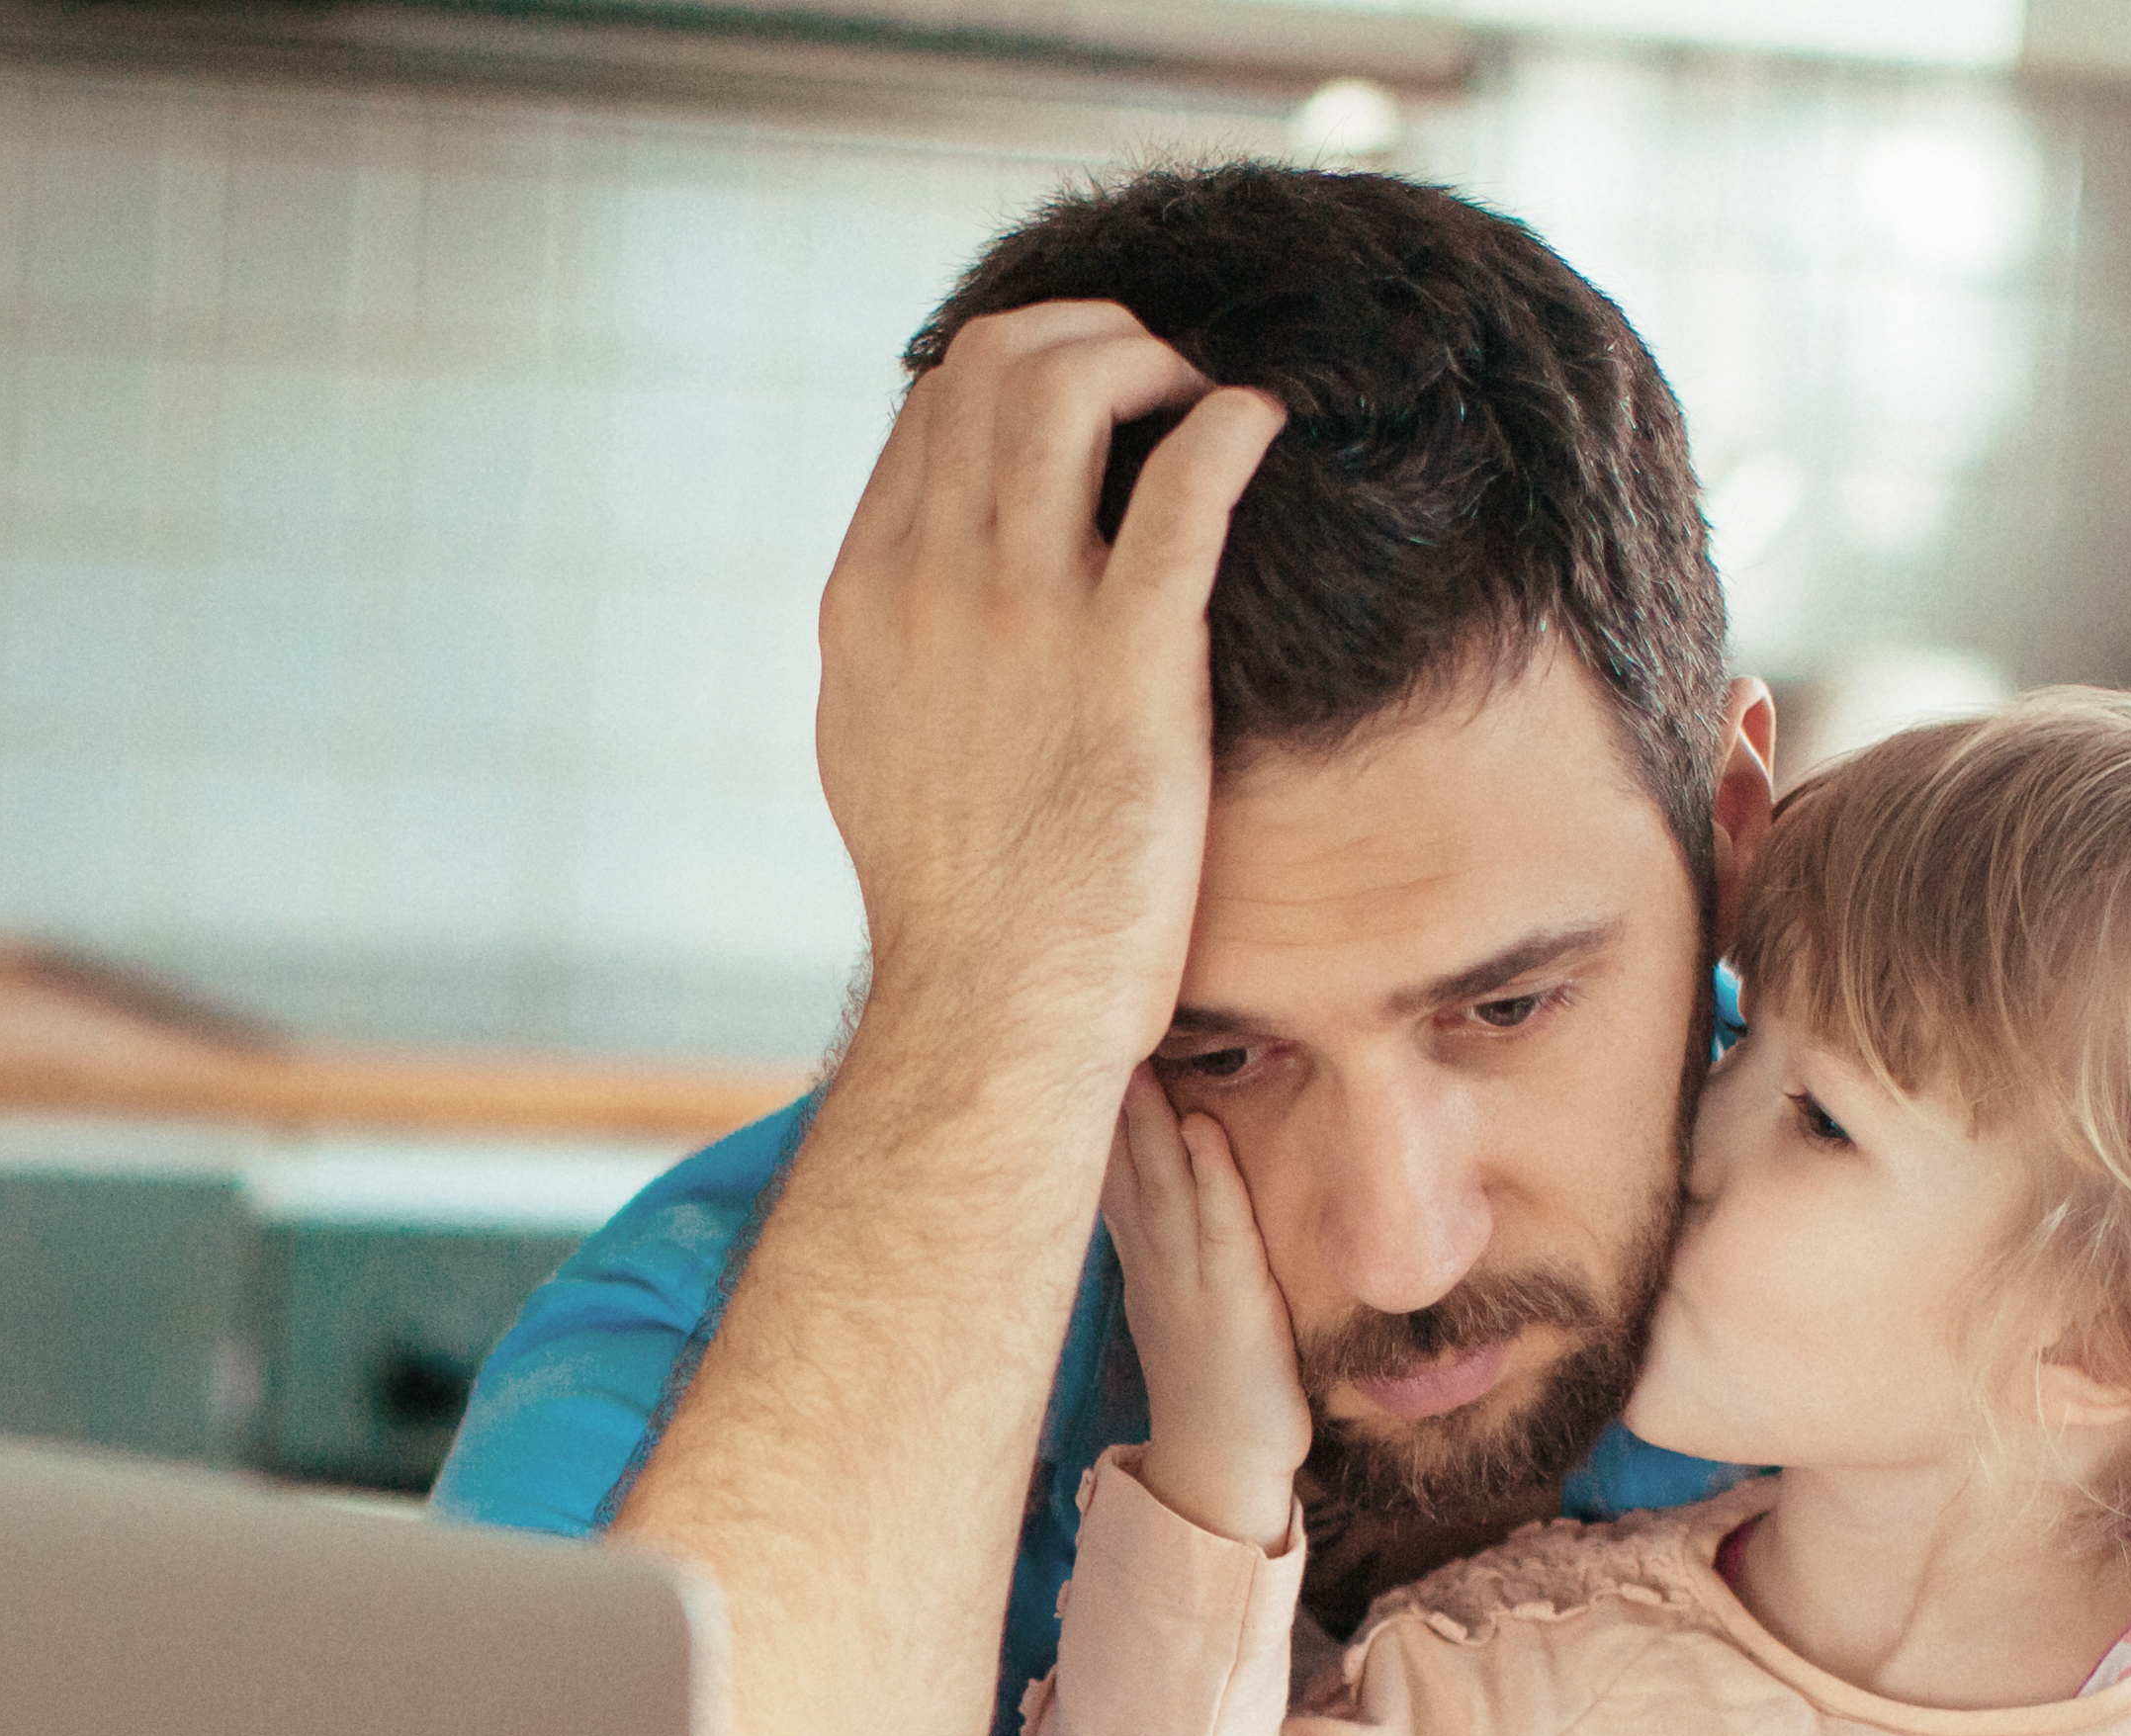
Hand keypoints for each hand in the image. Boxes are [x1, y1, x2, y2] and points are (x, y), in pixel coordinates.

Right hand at [812, 304, 1283, 1089]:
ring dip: (1154, 360)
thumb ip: (894, 640)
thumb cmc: (956, 901)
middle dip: (1092, 334)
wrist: (993, 1008)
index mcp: (867, 595)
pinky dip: (1232, 428)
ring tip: (1206, 403)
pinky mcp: (1129, 662)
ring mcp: (1024, 616)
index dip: (1022, 365)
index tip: (1091, 400)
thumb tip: (920, 572)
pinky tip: (1263, 430)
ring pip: (1073, 385)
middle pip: (997, 362)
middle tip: (1160, 382)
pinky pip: (1188, 485)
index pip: (934, 402)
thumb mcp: (874, 744)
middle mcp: (929, 582)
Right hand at [1102, 1079, 1309, 1548]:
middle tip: (1075, 1021)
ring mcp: (1189, 1283)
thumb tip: (1144, 1181)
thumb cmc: (1207, 1382)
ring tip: (1131, 1053)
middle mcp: (1153, 1262)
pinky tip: (1201, 1128)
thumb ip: (1158, 1238)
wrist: (1221, 1470)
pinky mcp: (1235, 1305)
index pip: (1105, 1168)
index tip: (1062, 1043)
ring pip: (1160, 1186)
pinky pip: (1219, 1230)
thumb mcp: (1168, 1300)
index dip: (1087, 1108)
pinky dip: (1210, 1177)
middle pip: (1119, 1165)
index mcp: (1139, 1258)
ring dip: (1145, 1119)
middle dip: (1100, 1093)